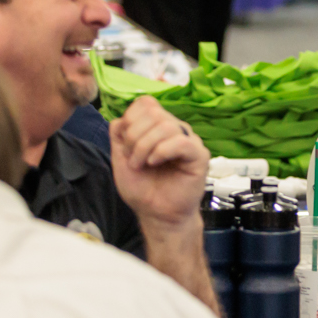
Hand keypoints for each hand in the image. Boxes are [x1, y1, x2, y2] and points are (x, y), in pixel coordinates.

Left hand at [110, 96, 208, 226]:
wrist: (157, 214)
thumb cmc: (143, 189)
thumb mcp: (120, 159)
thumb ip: (118, 135)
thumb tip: (121, 119)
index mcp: (157, 127)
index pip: (146, 103)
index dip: (131, 118)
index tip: (125, 144)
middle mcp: (175, 130)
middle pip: (154, 112)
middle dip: (134, 136)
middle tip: (132, 159)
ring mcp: (188, 141)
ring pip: (166, 125)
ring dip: (145, 146)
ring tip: (142, 165)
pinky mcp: (199, 155)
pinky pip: (182, 142)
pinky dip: (162, 151)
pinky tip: (155, 163)